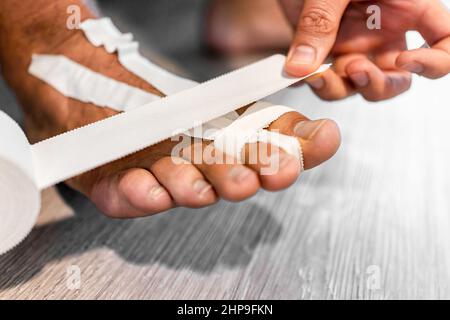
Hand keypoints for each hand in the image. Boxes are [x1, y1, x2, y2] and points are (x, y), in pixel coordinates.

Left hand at [280, 0, 449, 100]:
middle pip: (398, 80)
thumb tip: (302, 66)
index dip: (436, 61)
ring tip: (320, 73)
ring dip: (341, 89)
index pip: (444, 40)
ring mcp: (356, 48)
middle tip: (356, 69)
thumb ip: (321, 21)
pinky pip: (329, 83)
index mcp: (406, 8)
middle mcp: (384, 35)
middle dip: (379, 86)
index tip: (407, 61)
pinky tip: (299, 73)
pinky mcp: (329, 57)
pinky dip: (315, 83)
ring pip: (359, 88)